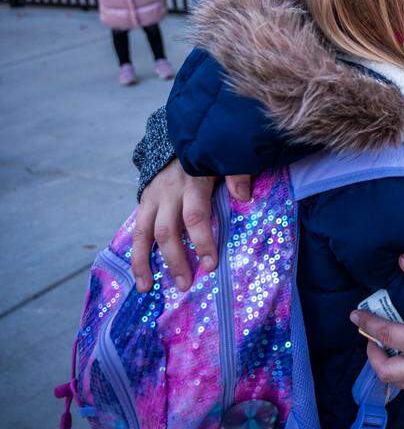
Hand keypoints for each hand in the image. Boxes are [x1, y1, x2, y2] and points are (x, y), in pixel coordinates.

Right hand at [131, 160, 251, 291]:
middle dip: (175, 259)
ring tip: (147, 288)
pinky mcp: (143, 203)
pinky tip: (139, 275)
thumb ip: (236, 174)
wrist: (178, 140)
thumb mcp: (224, 159)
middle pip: (167, 231)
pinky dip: (135, 254)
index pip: (195, 216)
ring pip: (143, 234)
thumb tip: (244, 197)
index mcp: (192, 184)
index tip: (210, 265)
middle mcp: (168, 194)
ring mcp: (152, 199)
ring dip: (143, 263)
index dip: (202, 241)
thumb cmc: (208, 156)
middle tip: (185, 285)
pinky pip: (136, 232)